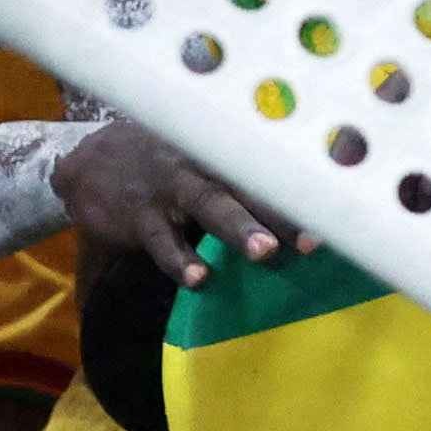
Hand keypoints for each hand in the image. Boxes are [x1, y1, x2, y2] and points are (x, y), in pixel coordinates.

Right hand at [51, 113, 297, 282]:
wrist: (88, 161)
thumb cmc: (167, 163)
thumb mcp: (204, 157)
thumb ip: (246, 176)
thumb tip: (311, 206)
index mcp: (226, 152)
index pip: (272, 167)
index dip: (305, 188)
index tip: (342, 209)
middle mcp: (205, 164)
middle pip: (250, 185)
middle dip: (283, 211)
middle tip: (315, 238)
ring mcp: (171, 187)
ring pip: (210, 205)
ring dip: (239, 228)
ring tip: (265, 253)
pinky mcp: (139, 215)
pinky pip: (161, 239)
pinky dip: (179, 258)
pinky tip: (198, 279)